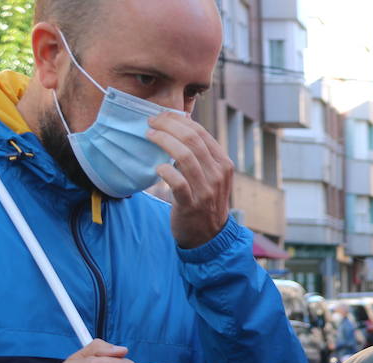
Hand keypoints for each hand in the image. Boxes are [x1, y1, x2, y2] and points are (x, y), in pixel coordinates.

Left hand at [147, 111, 232, 248]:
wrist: (209, 235)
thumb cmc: (205, 200)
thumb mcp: (212, 176)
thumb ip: (201, 154)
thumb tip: (182, 122)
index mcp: (223, 164)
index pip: (201, 133)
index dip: (178, 120)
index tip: (161, 117)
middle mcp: (217, 175)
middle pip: (192, 140)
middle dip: (168, 126)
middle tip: (151, 123)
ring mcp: (206, 190)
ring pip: (185, 156)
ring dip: (163, 142)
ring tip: (149, 136)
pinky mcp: (192, 205)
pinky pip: (177, 182)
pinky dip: (165, 171)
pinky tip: (157, 168)